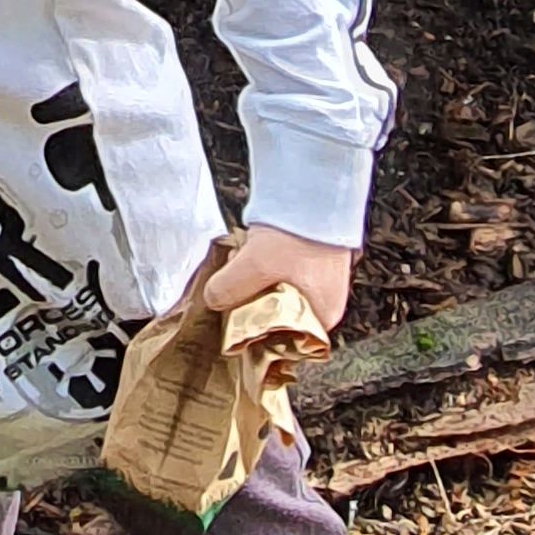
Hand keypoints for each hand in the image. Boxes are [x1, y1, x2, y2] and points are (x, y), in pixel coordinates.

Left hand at [203, 223, 353, 337]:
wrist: (315, 191)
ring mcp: (316, 282)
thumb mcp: (255, 267)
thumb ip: (228, 291)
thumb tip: (212, 300)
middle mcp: (322, 305)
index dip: (254, 333)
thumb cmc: (298, 236)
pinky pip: (277, 273)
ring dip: (253, 281)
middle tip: (236, 284)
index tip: (233, 319)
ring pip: (273, 294)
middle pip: (274, 318)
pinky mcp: (307, 261)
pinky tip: (252, 249)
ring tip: (243, 261)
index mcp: (320, 319)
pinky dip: (261, 265)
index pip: (282, 343)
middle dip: (250, 302)